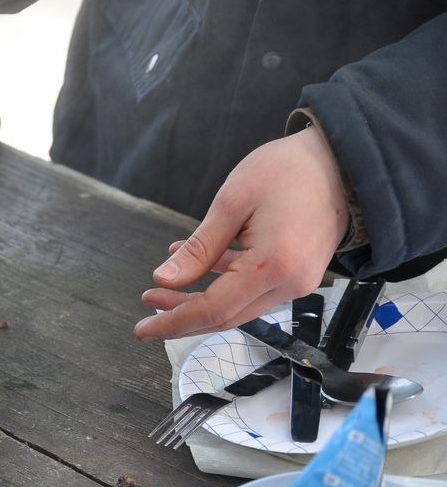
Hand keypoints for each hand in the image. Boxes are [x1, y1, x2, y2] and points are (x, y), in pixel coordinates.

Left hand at [134, 126, 348, 341]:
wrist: (344, 158)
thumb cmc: (289, 170)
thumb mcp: (233, 202)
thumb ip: (199, 248)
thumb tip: (164, 279)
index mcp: (272, 268)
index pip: (213, 311)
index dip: (174, 322)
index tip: (142, 329)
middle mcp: (290, 284)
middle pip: (225, 315)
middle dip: (182, 313)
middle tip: (148, 301)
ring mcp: (298, 281)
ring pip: (237, 305)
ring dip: (199, 298)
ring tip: (163, 285)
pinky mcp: (299, 272)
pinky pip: (254, 289)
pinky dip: (223, 282)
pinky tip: (198, 264)